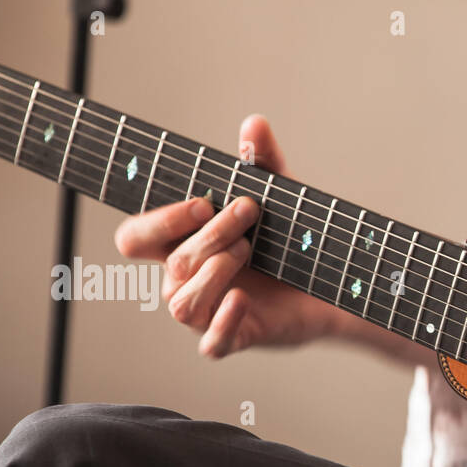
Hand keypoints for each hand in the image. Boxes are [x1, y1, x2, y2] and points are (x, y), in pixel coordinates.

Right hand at [114, 115, 341, 358]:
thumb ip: (263, 163)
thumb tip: (254, 124)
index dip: (160, 221)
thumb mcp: (280, 197)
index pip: (136, 238)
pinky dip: (223, 321)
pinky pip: (212, 342)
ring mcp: (207, 312)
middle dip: (208, 234)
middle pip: (171, 263)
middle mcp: (185, 281)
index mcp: (180, 245)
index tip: (203, 201)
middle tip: (249, 211)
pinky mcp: (233, 338)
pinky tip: (242, 298)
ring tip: (247, 252)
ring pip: (181, 303)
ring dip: (213, 272)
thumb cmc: (290, 241)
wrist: (330, 286)